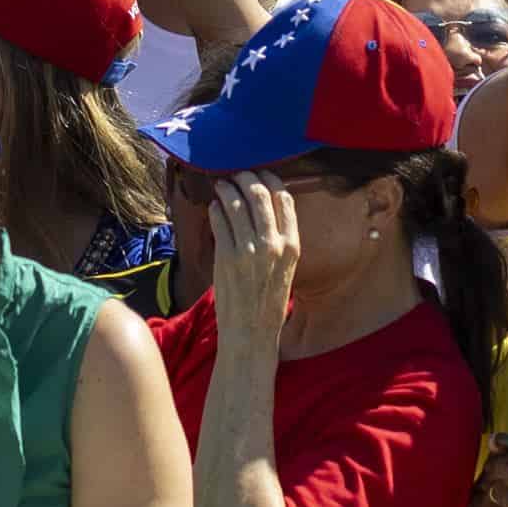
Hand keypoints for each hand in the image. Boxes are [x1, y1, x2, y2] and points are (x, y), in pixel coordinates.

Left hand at [205, 175, 303, 344]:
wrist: (251, 332)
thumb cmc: (269, 301)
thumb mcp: (286, 268)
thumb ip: (280, 239)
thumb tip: (265, 207)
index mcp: (292, 245)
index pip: (284, 198)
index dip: (271, 180)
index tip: (261, 175)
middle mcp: (273, 244)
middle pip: (259, 193)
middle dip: (246, 178)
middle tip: (236, 175)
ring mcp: (248, 249)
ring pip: (236, 203)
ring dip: (227, 188)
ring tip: (221, 185)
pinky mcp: (226, 256)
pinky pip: (219, 220)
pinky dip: (216, 209)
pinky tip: (214, 207)